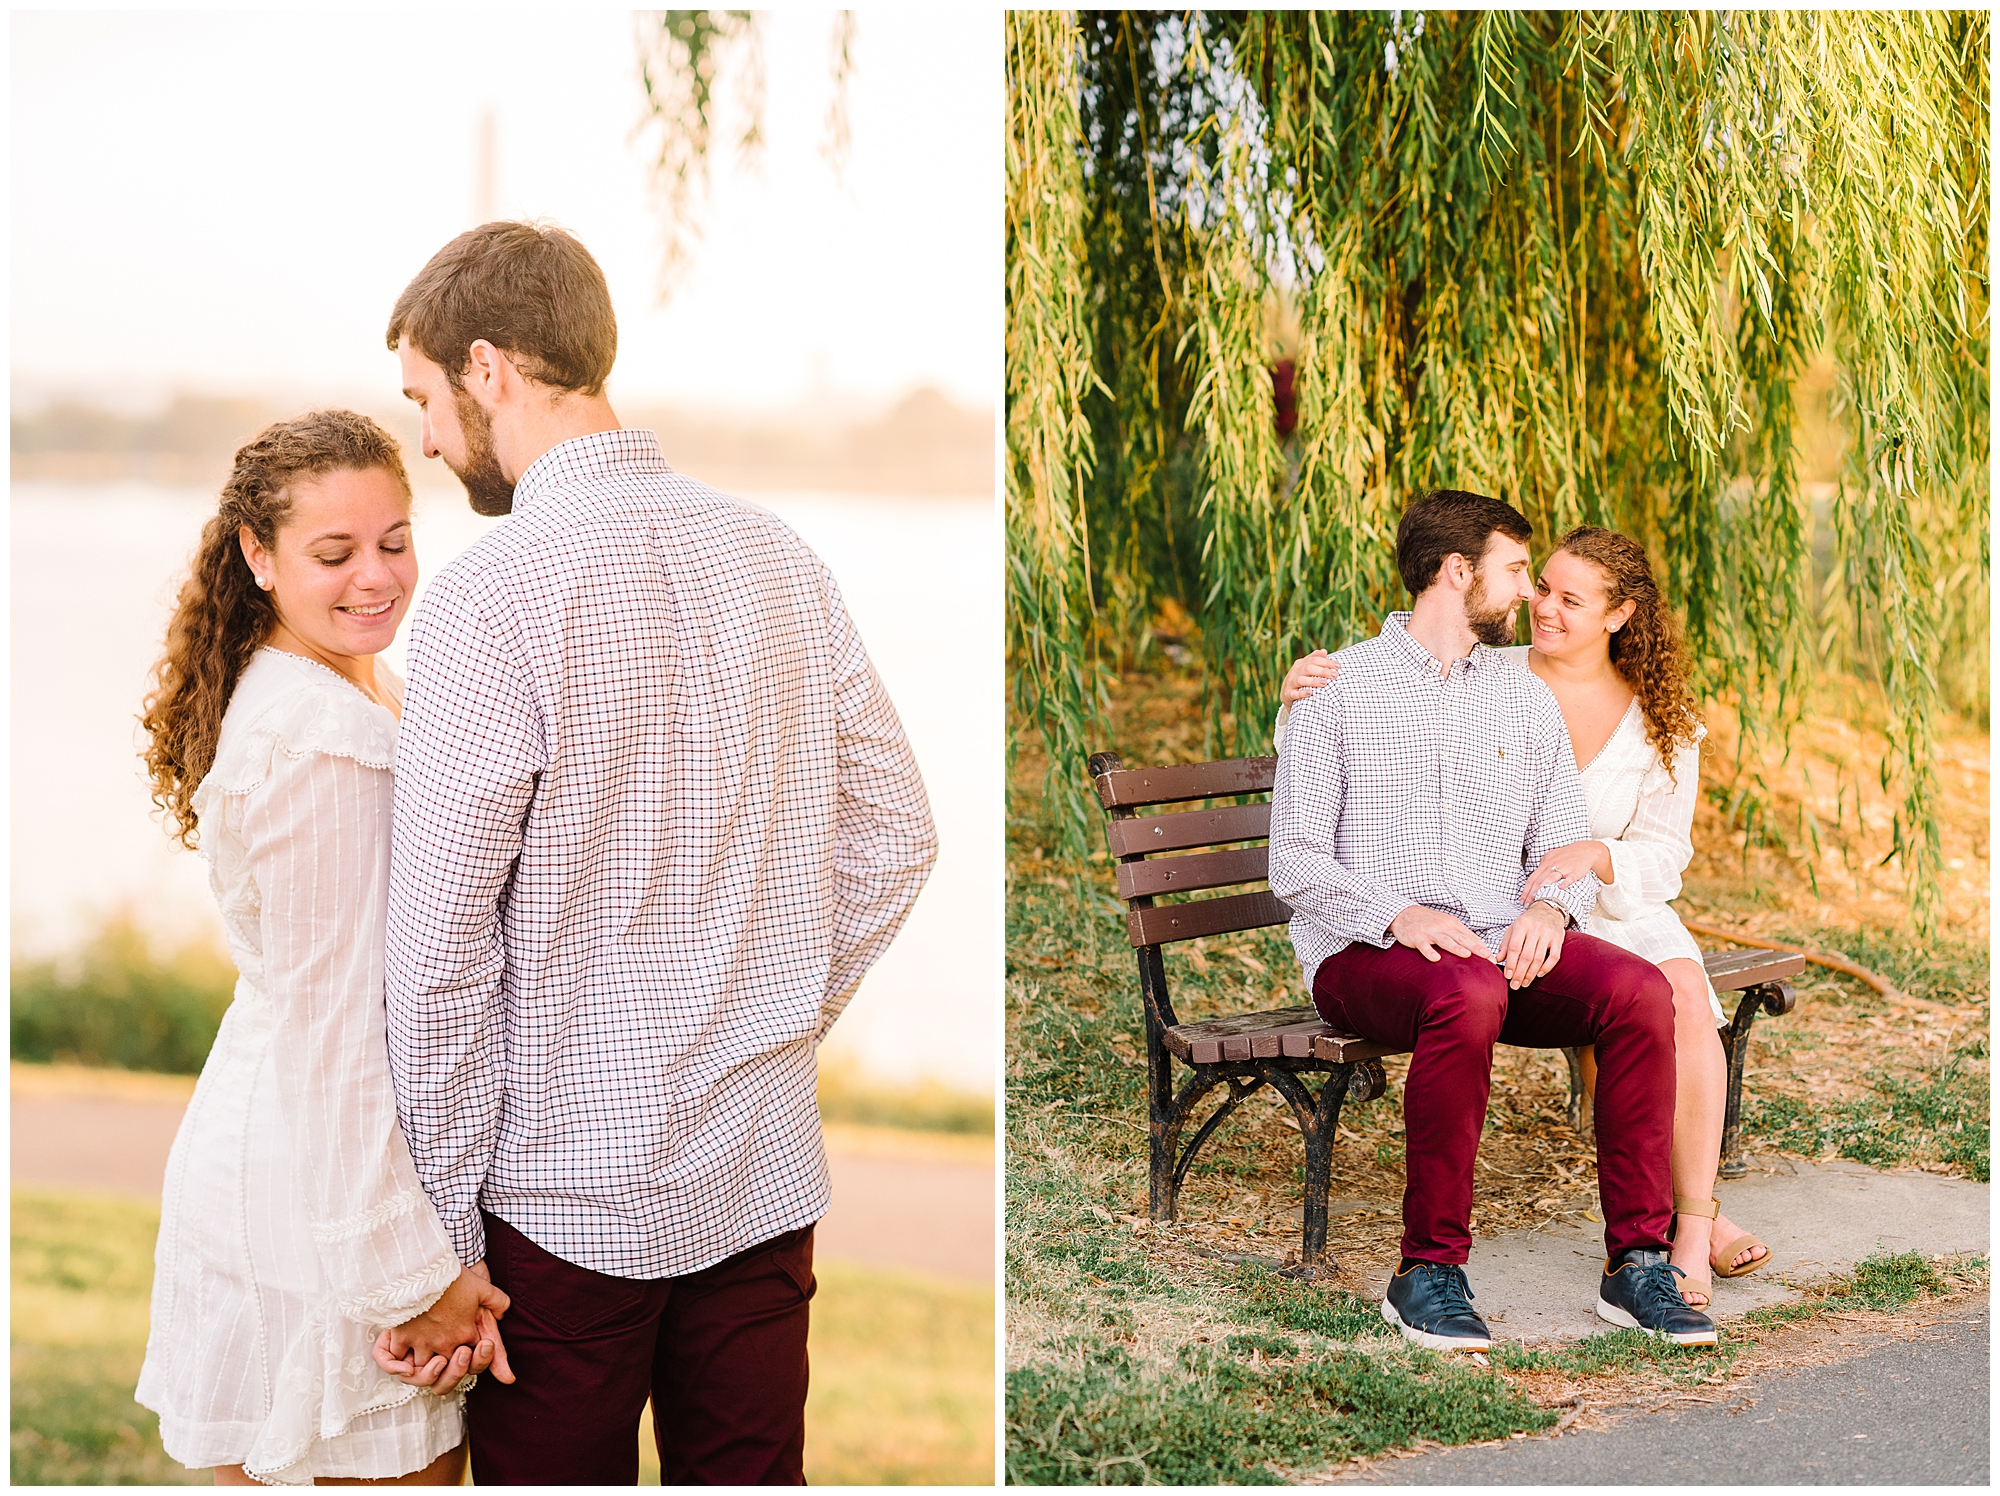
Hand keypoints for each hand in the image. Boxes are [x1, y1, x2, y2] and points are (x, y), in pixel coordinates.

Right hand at [373, 1263, 515, 1387]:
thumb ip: (498, 1302)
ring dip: (426, 1371)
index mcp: (466, 1334)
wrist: (423, 1267)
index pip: (474, 1361)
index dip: (474, 1361)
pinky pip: (396, 1361)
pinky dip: (397, 1366)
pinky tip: (405, 1364)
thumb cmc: (452, 1277)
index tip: (470, 1352)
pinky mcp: (402, 1338)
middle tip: (454, 1358)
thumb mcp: (482, 1287)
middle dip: (453, 1371)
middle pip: (448, 1372)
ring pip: (423, 1371)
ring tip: (431, 1362)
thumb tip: (502, 1314)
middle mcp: (445, 1344)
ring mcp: (422, 1343)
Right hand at [1281, 649, 1338, 704]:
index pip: (1314, 660)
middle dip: (1323, 671)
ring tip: (1325, 683)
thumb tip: (1324, 651)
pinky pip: (1294, 693)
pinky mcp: (1288, 694)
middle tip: (1335, 675)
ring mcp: (1290, 683)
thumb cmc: (1301, 679)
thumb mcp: (1306, 668)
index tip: (1338, 666)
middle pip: (1308, 668)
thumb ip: (1314, 659)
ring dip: (1314, 681)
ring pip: (1301, 680)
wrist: (1286, 694)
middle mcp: (1295, 672)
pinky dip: (1302, 693)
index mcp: (1300, 664)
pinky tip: (1311, 693)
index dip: (1327, 662)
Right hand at [1388, 904, 1495, 963]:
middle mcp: (1443, 927)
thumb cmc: (1428, 921)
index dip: (1482, 947)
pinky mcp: (1416, 936)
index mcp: (1452, 924)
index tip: (1493, 958)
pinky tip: (1435, 958)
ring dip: (1455, 948)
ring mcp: (1429, 931)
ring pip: (1445, 940)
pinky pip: (1423, 945)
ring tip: (1466, 955)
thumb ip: (1459, 935)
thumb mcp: (1446, 925)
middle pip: (1461, 938)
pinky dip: (1429, 951)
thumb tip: (1478, 948)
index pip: (1470, 937)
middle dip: (1475, 947)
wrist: (1404, 913)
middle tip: (1487, 957)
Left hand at [1498, 901, 1566, 988]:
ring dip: (1531, 974)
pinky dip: (1547, 967)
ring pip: (1539, 958)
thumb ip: (1505, 943)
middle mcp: (1535, 929)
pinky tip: (1538, 975)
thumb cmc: (1527, 922)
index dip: (1510, 963)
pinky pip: (1554, 957)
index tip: (1507, 976)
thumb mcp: (1513, 928)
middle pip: (1526, 955)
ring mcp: (1548, 934)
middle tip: (1515, 985)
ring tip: (1525, 983)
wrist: (1548, 910)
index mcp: (1521, 925)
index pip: (1514, 947)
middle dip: (1520, 973)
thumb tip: (1498, 960)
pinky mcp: (1559, 939)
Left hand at [1522, 840, 1607, 898]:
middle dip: (1531, 894)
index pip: (1532, 878)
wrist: (1585, 850)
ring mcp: (1563, 868)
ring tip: (1538, 900)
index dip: (1526, 890)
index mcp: (1546, 862)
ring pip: (1549, 879)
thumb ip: (1544, 866)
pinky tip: (1560, 889)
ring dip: (1542, 890)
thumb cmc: (1568, 854)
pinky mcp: (1574, 872)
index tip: (1522, 900)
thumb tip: (1536, 876)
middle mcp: (1552, 865)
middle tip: (1527, 904)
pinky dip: (1564, 883)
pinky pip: (1568, 878)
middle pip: (1538, 881)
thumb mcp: (1552, 856)